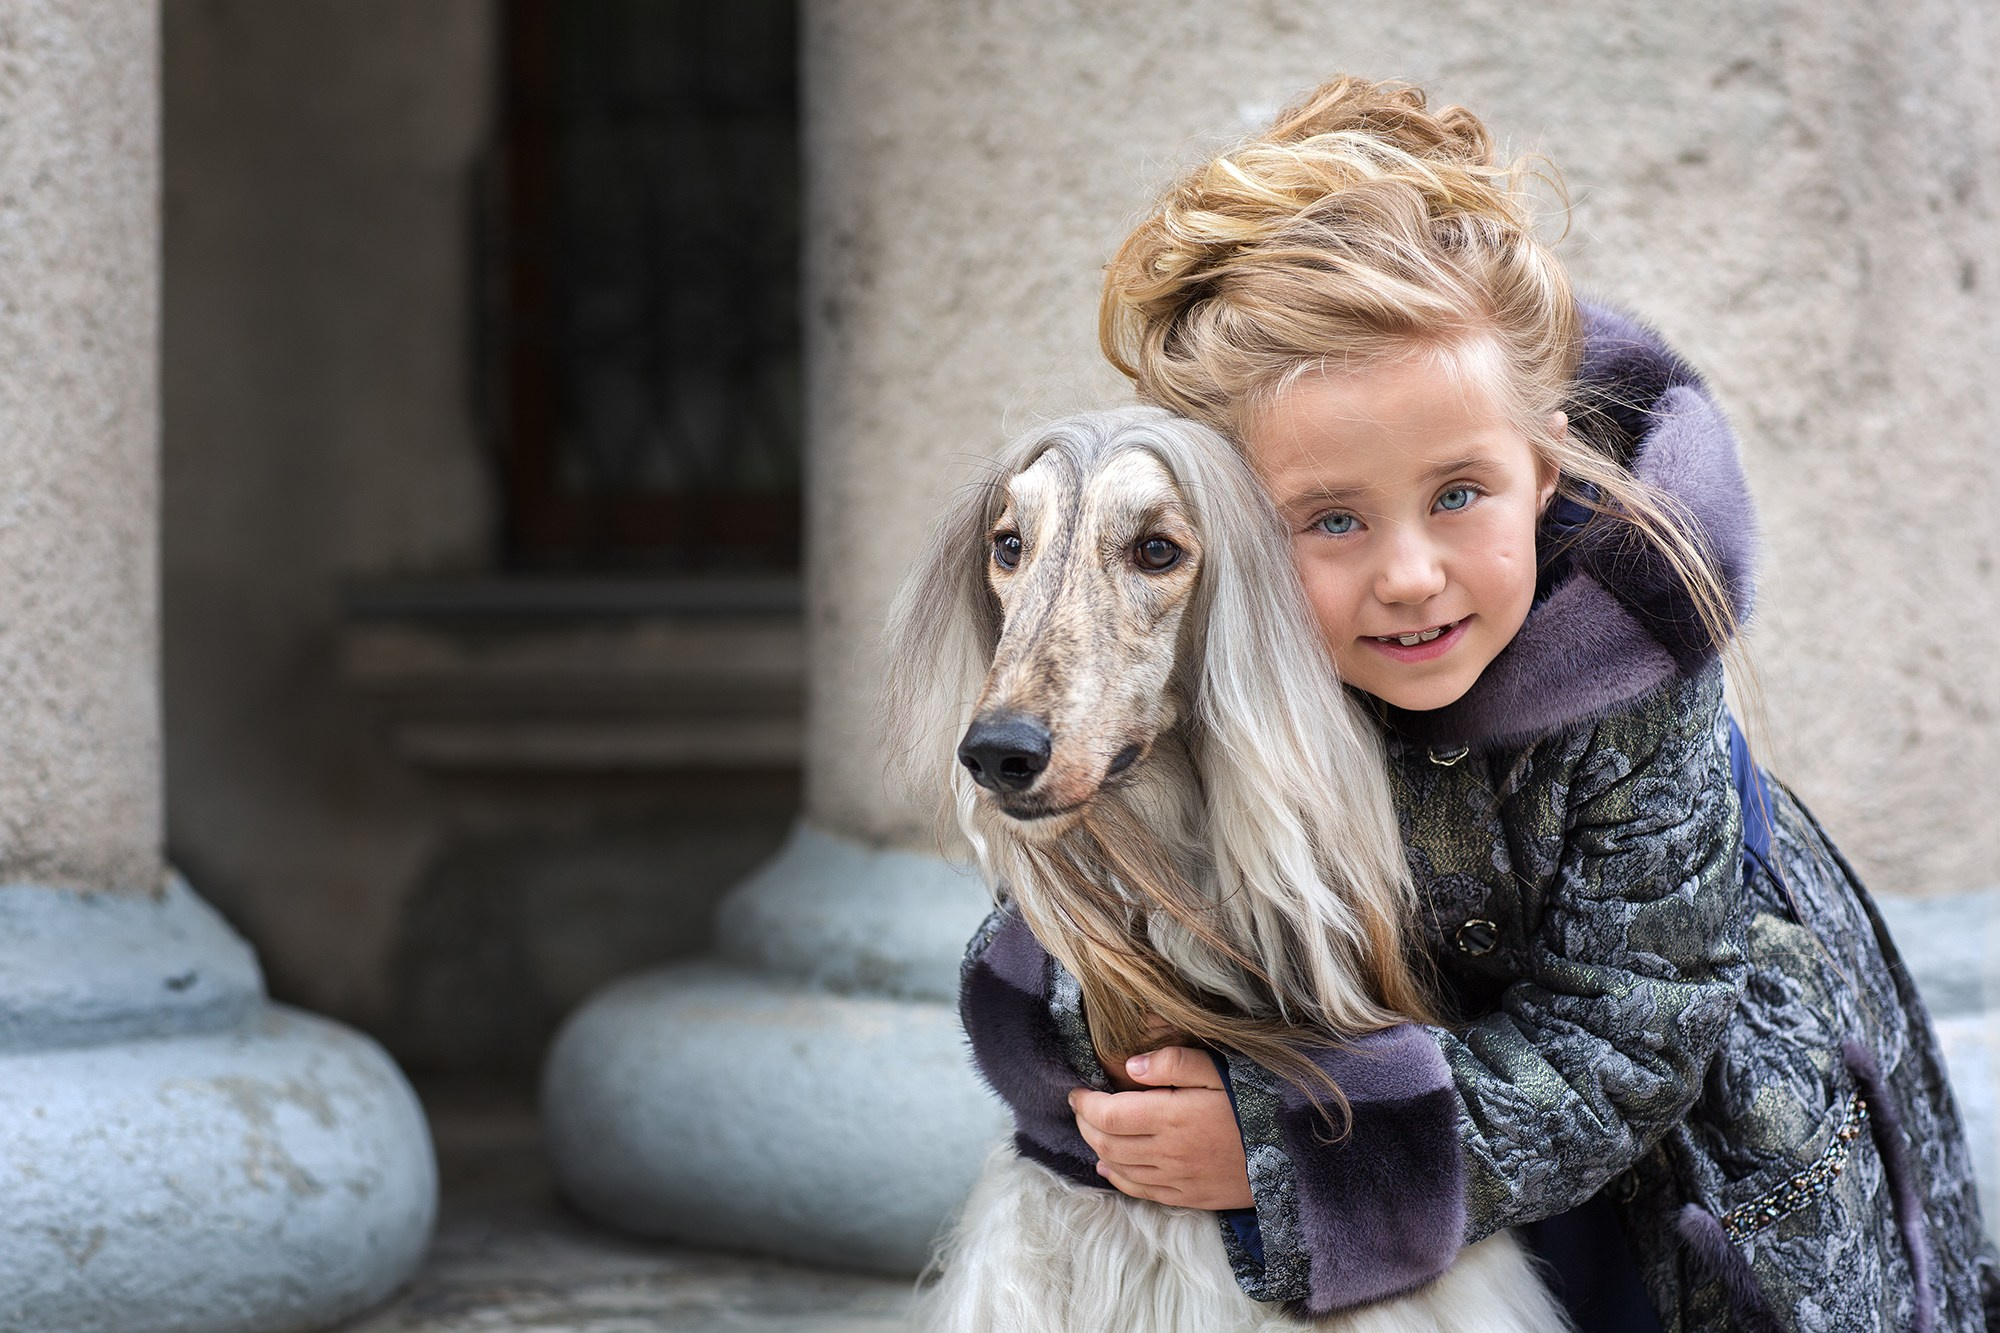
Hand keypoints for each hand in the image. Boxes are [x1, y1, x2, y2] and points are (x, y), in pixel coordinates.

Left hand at [1069, 1045, 1253, 1209]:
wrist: (1291, 1155)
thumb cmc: (1253, 1105)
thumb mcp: (1218, 1070)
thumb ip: (1173, 1062)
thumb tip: (1130, 1066)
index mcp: (1171, 1117)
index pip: (1109, 1115)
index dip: (1085, 1105)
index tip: (1076, 1092)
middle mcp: (1167, 1152)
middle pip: (1107, 1142)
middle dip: (1085, 1125)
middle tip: (1080, 1108)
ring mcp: (1176, 1178)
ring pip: (1119, 1167)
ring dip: (1097, 1148)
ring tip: (1091, 1130)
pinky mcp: (1187, 1196)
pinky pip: (1141, 1191)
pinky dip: (1117, 1178)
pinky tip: (1109, 1167)